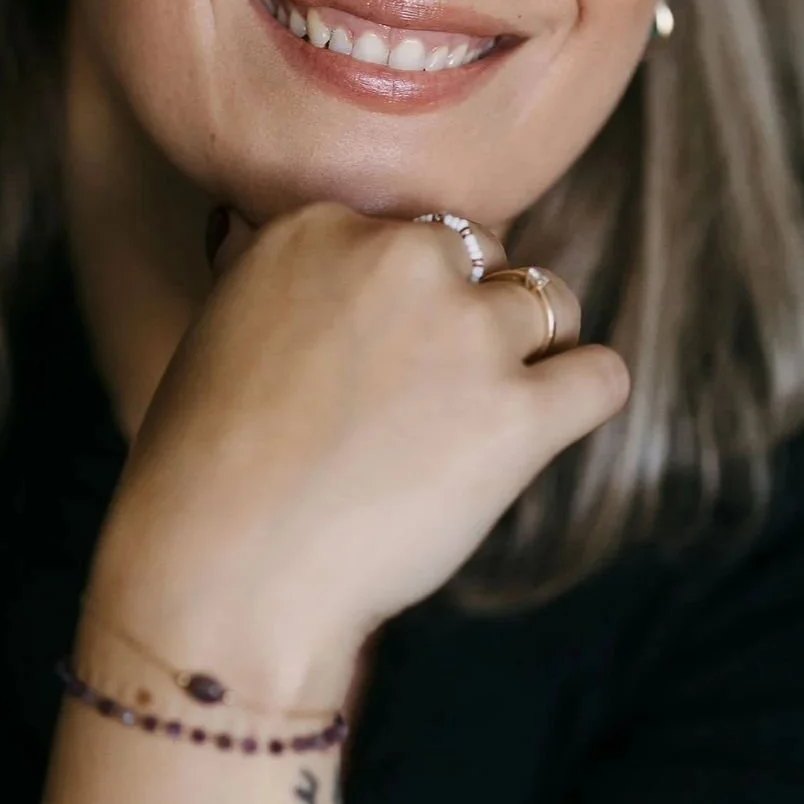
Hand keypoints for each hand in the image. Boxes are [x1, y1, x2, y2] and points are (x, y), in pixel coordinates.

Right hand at [90, 201, 627, 694]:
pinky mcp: (518, 413)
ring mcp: (465, 333)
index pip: (406, 233)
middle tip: (422, 400)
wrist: (220, 575)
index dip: (400, 300)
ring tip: (473, 423)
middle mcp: (397, 258)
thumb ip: (291, 288)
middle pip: (479, 256)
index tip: (374, 362)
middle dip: (464, 317)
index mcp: (316, 228)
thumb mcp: (223, 334)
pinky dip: (580, 400)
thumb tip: (312, 273)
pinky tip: (537, 435)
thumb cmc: (203, 476)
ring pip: (549, 303)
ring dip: (525, 355)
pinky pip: (600, 376)